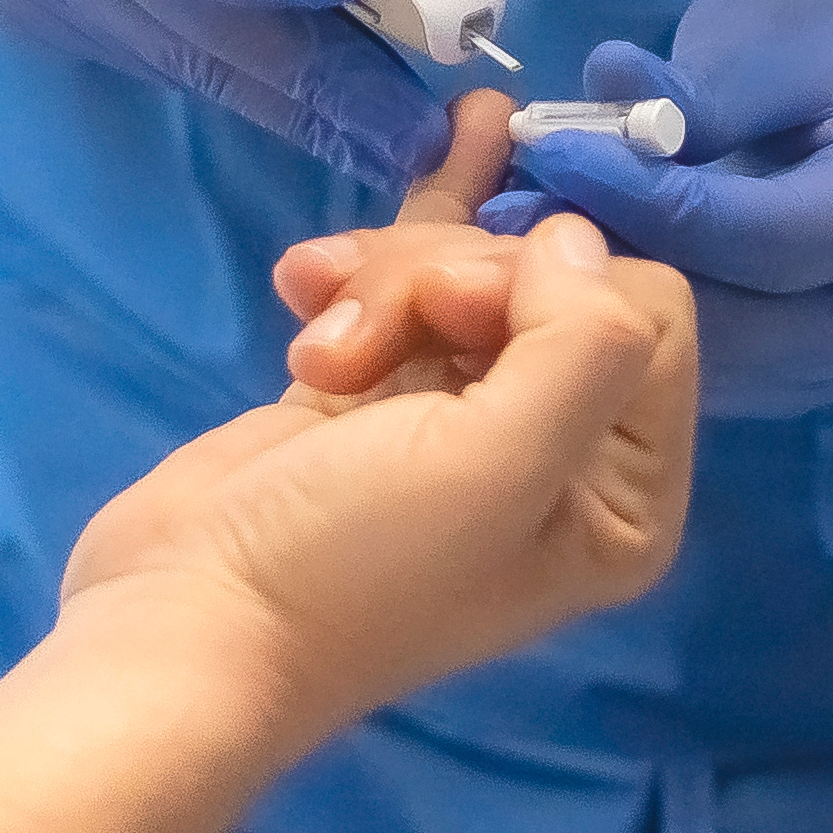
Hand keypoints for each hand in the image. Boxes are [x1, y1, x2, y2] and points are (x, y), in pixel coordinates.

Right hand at [62, 144, 700, 736]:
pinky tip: (369, 214)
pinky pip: (415, 276)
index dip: (548, 288)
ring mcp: (472, 413)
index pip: (647, 312)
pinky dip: (381, 252)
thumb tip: (572, 239)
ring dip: (385, 287)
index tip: (454, 322)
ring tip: (317, 358)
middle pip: (551, 277)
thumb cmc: (354, 559)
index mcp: (625, 494)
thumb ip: (582, 341)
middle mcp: (567, 451)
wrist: (185, 618)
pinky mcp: (385, 386)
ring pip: (469, 268)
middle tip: (361, 347)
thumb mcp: (500, 462)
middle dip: (448, 282)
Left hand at [477, 0, 832, 418]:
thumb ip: (691, 97)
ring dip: (613, 307)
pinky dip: (641, 326)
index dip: (648, 203)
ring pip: (720, 363)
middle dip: (613, 266)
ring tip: (516, 244)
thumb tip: (580, 134)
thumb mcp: (775, 29)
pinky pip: (722, 371)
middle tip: (502, 218)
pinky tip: (568, 276)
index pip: (764, 237)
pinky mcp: (826, 379)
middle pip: (740, 322)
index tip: (551, 158)